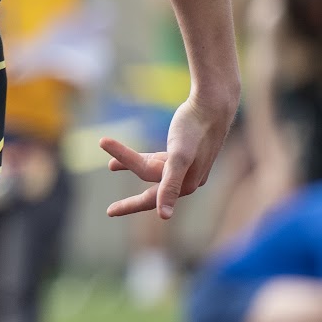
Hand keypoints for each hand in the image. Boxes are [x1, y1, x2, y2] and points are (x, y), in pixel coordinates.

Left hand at [100, 93, 233, 218]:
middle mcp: (188, 179)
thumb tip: (164, 217)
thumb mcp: (179, 157)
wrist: (212, 104)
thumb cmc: (194, 129)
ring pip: (151, 170)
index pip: (151, 197)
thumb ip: (169, 186)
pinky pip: (157, 159)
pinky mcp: (183, 151)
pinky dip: (141, 157)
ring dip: (130, 165)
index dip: (130, 206)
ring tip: (110, 166)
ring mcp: (186, 165)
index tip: (109, 212)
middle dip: (131, 199)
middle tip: (109, 212)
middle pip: (150, 185)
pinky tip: (126, 158)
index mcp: (186, 183)